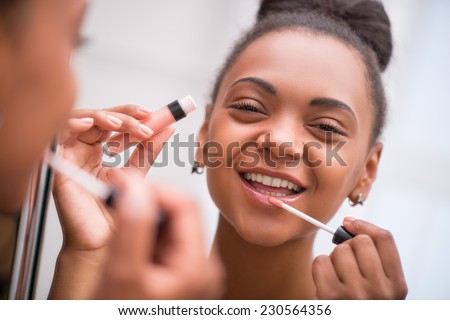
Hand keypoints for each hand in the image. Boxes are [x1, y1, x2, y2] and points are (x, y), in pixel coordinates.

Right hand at [53, 105, 173, 251]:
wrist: (103, 244)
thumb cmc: (115, 216)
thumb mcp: (137, 176)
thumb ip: (148, 152)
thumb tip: (165, 130)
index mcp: (101, 153)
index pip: (117, 124)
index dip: (136, 116)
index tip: (158, 114)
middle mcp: (85, 152)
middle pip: (102, 119)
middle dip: (126, 116)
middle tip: (146, 119)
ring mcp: (72, 157)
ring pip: (83, 121)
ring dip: (105, 118)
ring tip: (125, 125)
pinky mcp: (60, 166)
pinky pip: (60, 136)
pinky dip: (74, 123)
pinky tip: (90, 124)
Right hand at [93, 170, 223, 299]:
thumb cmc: (126, 319)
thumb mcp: (121, 277)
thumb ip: (131, 230)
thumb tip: (137, 188)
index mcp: (198, 268)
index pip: (185, 204)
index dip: (153, 189)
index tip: (124, 184)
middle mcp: (202, 268)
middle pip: (180, 213)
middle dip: (147, 203)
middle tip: (118, 198)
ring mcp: (191, 272)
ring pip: (171, 225)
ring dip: (144, 217)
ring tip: (121, 223)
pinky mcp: (179, 273)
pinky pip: (166, 240)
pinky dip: (146, 233)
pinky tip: (130, 243)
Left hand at [312, 218, 407, 298]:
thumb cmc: (361, 303)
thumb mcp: (382, 286)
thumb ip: (375, 257)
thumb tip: (350, 223)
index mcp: (397, 286)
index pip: (385, 239)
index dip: (365, 226)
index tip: (352, 224)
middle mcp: (380, 291)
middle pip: (360, 242)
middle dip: (349, 246)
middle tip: (348, 263)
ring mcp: (355, 294)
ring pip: (339, 250)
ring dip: (334, 258)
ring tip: (338, 276)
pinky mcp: (330, 297)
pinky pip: (320, 261)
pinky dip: (320, 266)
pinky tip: (326, 280)